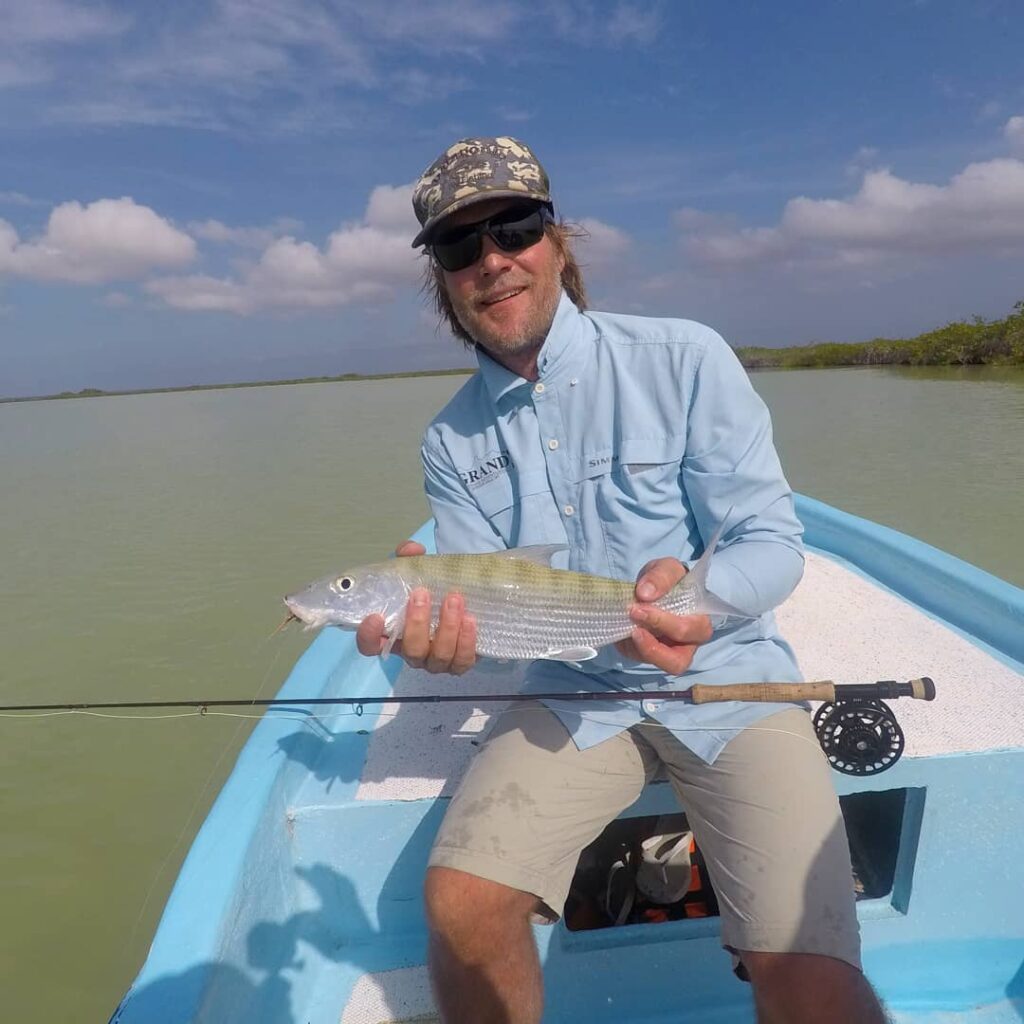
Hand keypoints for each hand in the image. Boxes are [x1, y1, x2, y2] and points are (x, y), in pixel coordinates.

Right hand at [355, 541, 477, 674]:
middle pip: (411, 651)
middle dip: (417, 623)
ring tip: (454, 600)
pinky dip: (466, 641)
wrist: (465, 598)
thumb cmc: (433, 589)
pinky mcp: (461, 662)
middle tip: (422, 594)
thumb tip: (411, 550)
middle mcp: (413, 652)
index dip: (369, 636)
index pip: (370, 645)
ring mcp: (437, 661)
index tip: (376, 616)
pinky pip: (463, 661)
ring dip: (447, 628)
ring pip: (439, 657)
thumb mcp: (419, 571)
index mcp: (394, 634)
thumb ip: (410, 558)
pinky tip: (469, 620)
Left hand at [615, 557, 712, 674]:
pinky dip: (628, 645)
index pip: (693, 631)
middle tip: (634, 616)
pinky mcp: (646, 653)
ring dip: (642, 650)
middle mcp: (687, 643)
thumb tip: (646, 593)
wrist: (652, 586)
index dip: (668, 623)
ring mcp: (667, 652)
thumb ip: (661, 577)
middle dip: (654, 643)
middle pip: (679, 660)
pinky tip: (623, 628)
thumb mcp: (666, 569)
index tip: (642, 605)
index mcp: (699, 622)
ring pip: (659, 666)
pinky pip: (638, 658)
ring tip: (629, 630)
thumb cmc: (667, 580)